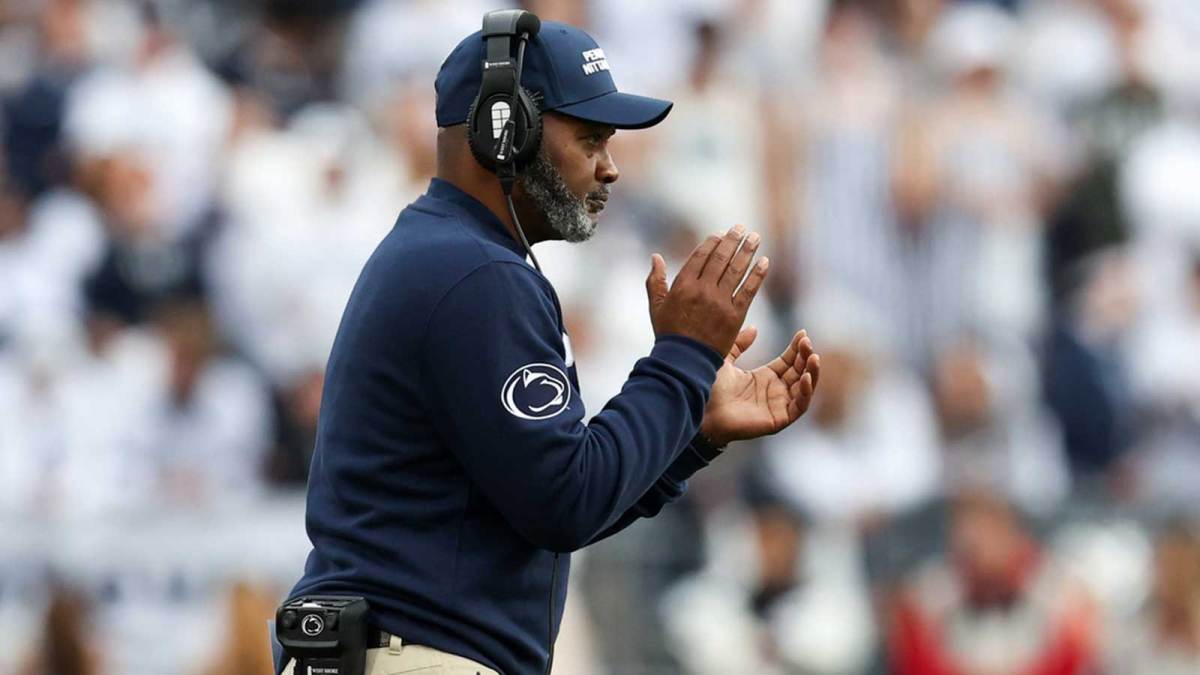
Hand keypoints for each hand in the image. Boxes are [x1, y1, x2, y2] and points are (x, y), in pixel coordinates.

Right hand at [646, 224, 768, 355]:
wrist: (685, 361)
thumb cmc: (669, 334)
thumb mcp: (656, 306)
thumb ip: (655, 280)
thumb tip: (656, 256)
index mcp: (683, 286)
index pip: (701, 256)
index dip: (713, 242)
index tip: (721, 233)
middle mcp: (703, 290)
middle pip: (721, 259)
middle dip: (732, 240)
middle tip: (741, 228)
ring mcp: (720, 302)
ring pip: (736, 270)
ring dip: (748, 251)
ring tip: (755, 237)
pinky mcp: (735, 315)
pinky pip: (749, 290)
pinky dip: (758, 275)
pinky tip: (765, 262)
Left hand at [699, 327, 819, 445]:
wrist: (700, 408)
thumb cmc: (708, 387)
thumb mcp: (726, 359)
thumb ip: (739, 344)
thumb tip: (755, 328)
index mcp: (764, 378)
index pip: (788, 361)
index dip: (797, 348)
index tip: (803, 333)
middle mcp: (773, 392)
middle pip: (799, 372)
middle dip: (806, 357)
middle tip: (807, 342)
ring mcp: (777, 406)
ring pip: (804, 389)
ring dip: (812, 373)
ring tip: (813, 357)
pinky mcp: (778, 420)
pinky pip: (799, 407)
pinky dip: (805, 392)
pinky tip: (805, 377)